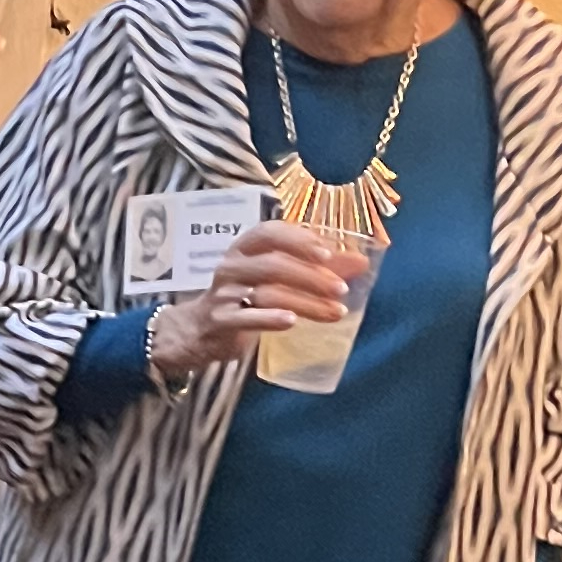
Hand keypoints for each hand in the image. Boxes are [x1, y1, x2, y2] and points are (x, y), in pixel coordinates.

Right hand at [149, 222, 370, 386]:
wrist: (200, 329)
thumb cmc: (245, 295)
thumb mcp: (276, 276)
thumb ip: (316, 268)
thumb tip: (361, 263)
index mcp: (244, 247)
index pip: (270, 233)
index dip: (299, 240)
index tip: (328, 253)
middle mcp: (231, 265)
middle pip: (273, 264)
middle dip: (311, 276)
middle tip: (341, 290)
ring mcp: (223, 293)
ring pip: (267, 293)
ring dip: (305, 303)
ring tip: (334, 313)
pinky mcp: (220, 321)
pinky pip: (246, 317)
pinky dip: (270, 319)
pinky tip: (292, 323)